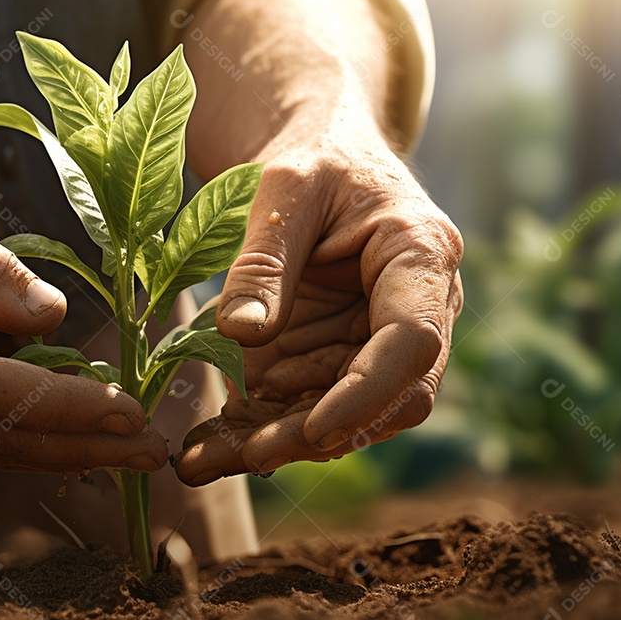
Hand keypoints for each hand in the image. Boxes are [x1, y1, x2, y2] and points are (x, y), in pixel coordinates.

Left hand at [174, 122, 462, 485]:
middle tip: (244, 454)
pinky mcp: (337, 357)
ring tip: (200, 462)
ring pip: (340, 415)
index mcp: (419, 257)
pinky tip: (204, 448)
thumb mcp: (283, 190)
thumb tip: (242, 333)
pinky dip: (255, 428)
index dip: (366, 395)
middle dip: (315, 433)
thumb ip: (265, 260)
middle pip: (385, 398)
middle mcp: (416, 310)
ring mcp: (376, 340)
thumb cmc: (314, 158)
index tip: (313, 431)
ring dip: (275, 443)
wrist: (322, 157)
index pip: (411, 342)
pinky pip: (302, 405)